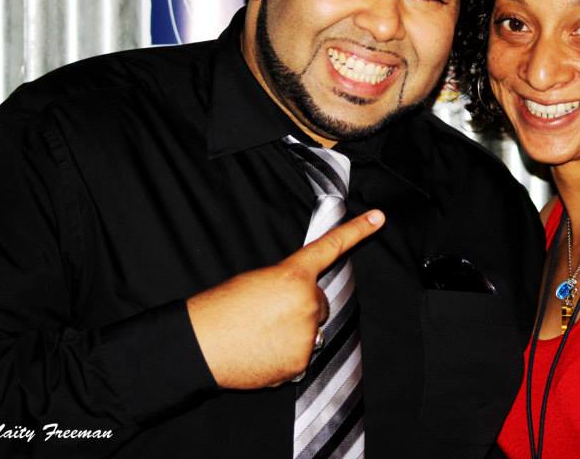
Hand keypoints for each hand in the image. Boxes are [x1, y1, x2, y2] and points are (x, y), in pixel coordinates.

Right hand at [187, 209, 384, 388]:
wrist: (201, 344)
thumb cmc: (221, 309)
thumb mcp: (257, 281)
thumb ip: (289, 285)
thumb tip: (303, 305)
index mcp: (292, 275)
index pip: (330, 248)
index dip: (356, 231)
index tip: (378, 218)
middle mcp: (307, 302)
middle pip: (320, 303)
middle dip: (301, 307)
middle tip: (268, 313)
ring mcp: (307, 334)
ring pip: (313, 330)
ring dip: (295, 332)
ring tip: (261, 334)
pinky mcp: (301, 362)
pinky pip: (303, 356)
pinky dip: (287, 355)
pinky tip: (263, 351)